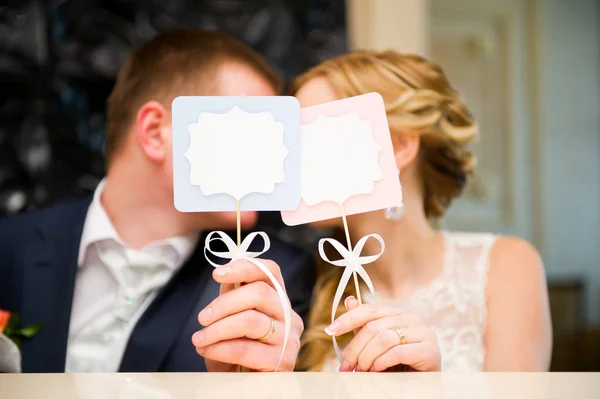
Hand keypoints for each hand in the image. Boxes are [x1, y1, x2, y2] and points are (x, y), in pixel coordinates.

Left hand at [192, 259, 302, 371]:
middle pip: (260, 293)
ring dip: (218, 328)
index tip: (217, 274)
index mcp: (279, 301)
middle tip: (202, 318)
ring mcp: (289, 340)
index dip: (244, 267)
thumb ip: (231, 296)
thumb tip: (224, 274)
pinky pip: (245, 348)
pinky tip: (207, 351)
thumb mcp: (230, 320)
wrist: (240, 386)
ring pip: (251, 320)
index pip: (270, 271)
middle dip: (224, 303)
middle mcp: (290, 317)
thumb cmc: (236, 352)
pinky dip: (220, 348)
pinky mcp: (283, 362)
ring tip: (199, 338)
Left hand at [325, 297, 440, 371]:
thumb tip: (349, 300)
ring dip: (367, 357)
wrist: (423, 385)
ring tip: (361, 371)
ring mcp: (425, 332)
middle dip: (355, 348)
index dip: (348, 319)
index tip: (330, 331)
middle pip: (373, 326)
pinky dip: (381, 363)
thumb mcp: (377, 345)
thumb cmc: (400, 364)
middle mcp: (414, 317)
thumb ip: (365, 325)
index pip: (370, 310)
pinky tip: (376, 371)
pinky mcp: (430, 350)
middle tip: (346, 366)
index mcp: (401, 312)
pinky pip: (397, 352)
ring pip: (383, 338)